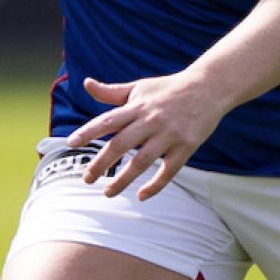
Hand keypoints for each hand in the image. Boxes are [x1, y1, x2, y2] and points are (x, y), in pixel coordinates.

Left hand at [64, 74, 226, 201]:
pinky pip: (169, 170)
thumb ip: (112, 92)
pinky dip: (155, 185)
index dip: (89, 131)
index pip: (108, 120)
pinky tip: (142, 196)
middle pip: (121, 144)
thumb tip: (86, 84)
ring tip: (107, 193)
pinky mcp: (186, 146)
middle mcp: (151, 120)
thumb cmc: (169, 88)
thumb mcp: (139, 87)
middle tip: (86, 179)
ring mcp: (169, 134)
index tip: (71, 143)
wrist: (208, 87)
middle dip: (101, 163)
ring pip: (142, 161)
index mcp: (137, 106)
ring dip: (123, 179)